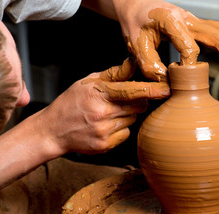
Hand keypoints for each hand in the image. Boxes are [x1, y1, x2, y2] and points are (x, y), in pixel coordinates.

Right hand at [38, 58, 169, 154]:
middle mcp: (102, 114)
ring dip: (127, 115)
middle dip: (137, 102)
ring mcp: (104, 132)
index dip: (151, 90)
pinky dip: (120, 129)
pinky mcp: (105, 145)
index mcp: (98, 94)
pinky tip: (105, 126)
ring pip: (132, 120)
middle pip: (138, 107)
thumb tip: (133, 64)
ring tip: (107, 113)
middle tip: (124, 100)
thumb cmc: (70, 103)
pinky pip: (125, 134)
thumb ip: (113, 74)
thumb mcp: (87, 82)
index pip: (131, 91)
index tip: (167, 90)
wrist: (52, 131)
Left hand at [115, 0, 218, 80]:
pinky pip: (217, 29)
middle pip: (216, 36)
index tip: (184, 76)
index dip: (190, 63)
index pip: (189, 45)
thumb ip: (149, 63)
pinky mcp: (194, 23)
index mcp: (171, 21)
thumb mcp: (135, 43)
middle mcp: (187, 19)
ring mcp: (193, 20)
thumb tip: (167, 81)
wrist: (135, 4)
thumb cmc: (134, 22)